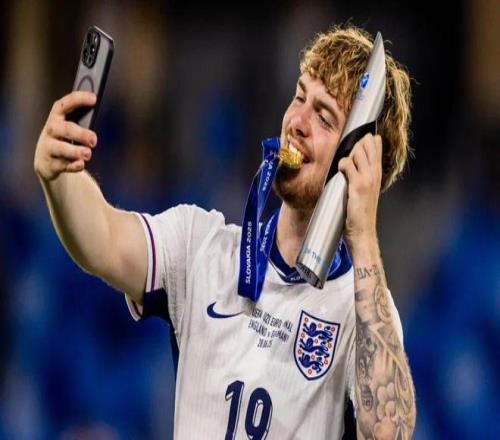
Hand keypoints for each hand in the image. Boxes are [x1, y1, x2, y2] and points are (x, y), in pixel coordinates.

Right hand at [34, 91, 97, 180]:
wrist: (47, 162)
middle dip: (80, 134)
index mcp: (57, 117)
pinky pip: (61, 165)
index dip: (79, 99)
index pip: (65, 104)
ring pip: (60, 148)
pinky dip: (72, 165)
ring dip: (75, 151)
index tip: (94, 98)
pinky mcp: (49, 164)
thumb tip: (99, 112)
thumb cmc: (65, 139)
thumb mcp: (71, 129)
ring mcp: (48, 148)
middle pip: (65, 129)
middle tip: (94, 140)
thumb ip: (83, 120)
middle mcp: (51, 130)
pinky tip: (80, 164)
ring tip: (88, 154)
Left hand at [338, 133, 381, 252]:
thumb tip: (351, 160)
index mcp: (377, 173)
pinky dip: (342, 165)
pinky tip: (341, 172)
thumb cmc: (361, 211)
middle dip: (356, 143)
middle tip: (349, 156)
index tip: (358, 140)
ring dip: (348, 154)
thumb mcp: (365, 189)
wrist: (363, 230)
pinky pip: (347, 165)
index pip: (376, 146)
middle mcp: (375, 173)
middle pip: (367, 144)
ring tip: (345, 168)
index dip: (367, 139)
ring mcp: (367, 178)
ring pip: (357, 152)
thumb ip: (361, 174)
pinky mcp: (358, 185)